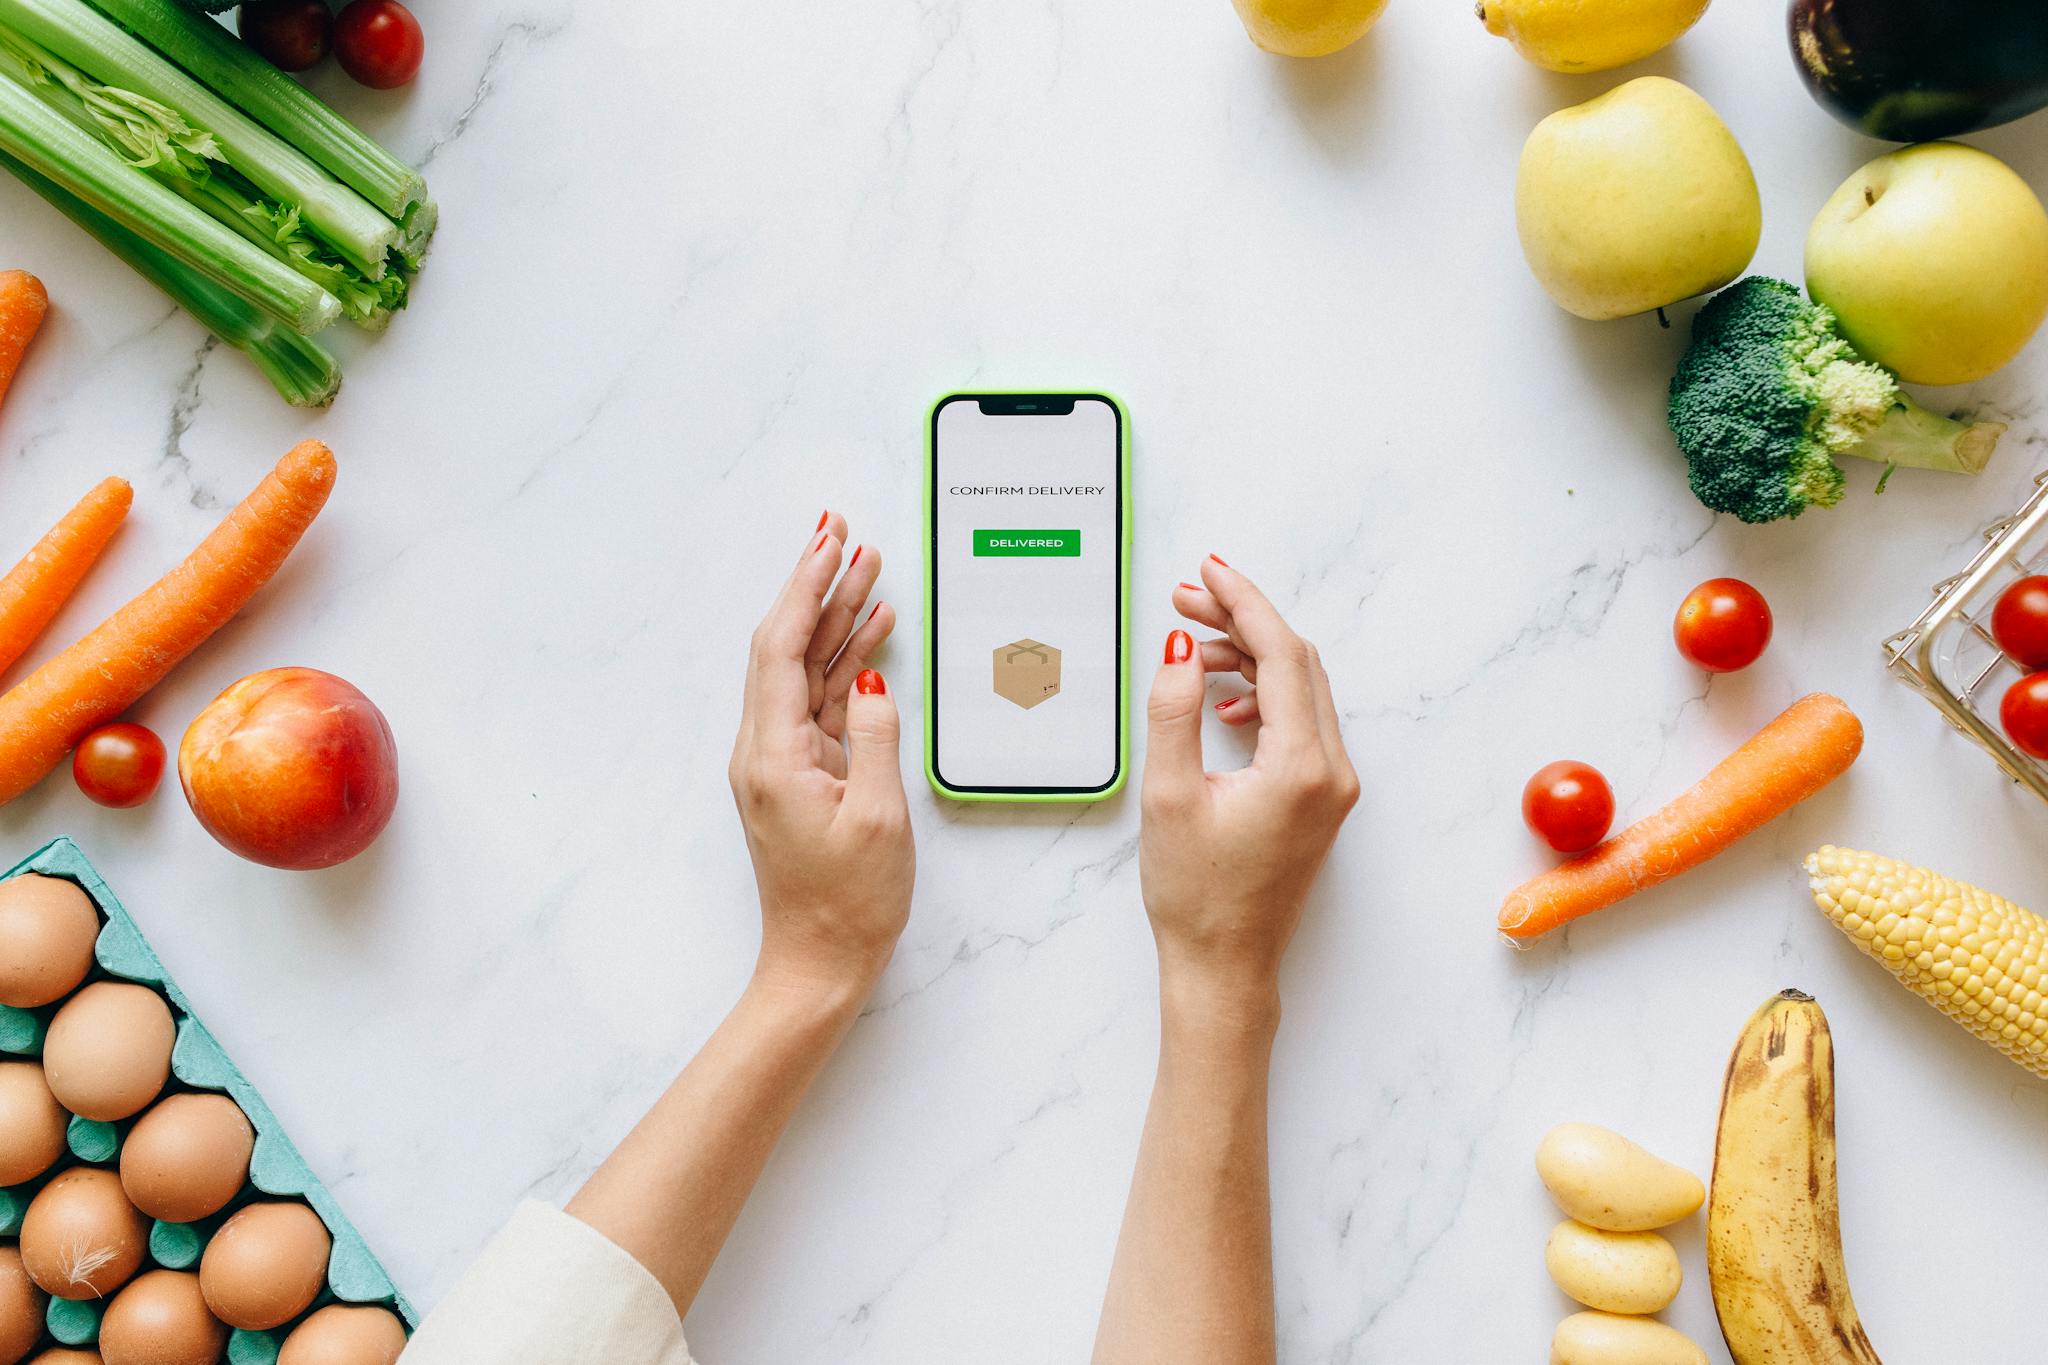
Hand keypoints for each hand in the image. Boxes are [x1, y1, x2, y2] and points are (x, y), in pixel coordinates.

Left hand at [729, 511, 913, 999]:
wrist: (819, 964)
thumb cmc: (848, 904)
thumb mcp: (878, 818)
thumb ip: (877, 738)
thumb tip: (876, 679)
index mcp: (772, 756)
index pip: (780, 649)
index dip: (804, 589)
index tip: (828, 543)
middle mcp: (765, 751)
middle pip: (787, 647)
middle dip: (816, 586)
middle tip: (844, 533)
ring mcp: (781, 762)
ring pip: (806, 671)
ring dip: (837, 620)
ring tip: (870, 568)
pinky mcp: (802, 776)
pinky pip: (822, 704)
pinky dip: (848, 665)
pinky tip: (874, 635)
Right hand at [1140, 556, 1357, 1018]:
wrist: (1224, 967)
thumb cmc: (1196, 897)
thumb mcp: (1168, 797)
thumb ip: (1174, 712)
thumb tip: (1181, 646)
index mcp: (1302, 767)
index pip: (1281, 654)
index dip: (1243, 601)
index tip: (1207, 571)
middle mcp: (1332, 771)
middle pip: (1296, 662)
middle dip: (1243, 620)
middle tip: (1186, 598)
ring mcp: (1332, 786)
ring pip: (1300, 689)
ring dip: (1250, 656)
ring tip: (1193, 642)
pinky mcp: (1320, 798)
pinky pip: (1299, 722)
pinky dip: (1261, 694)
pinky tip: (1221, 702)